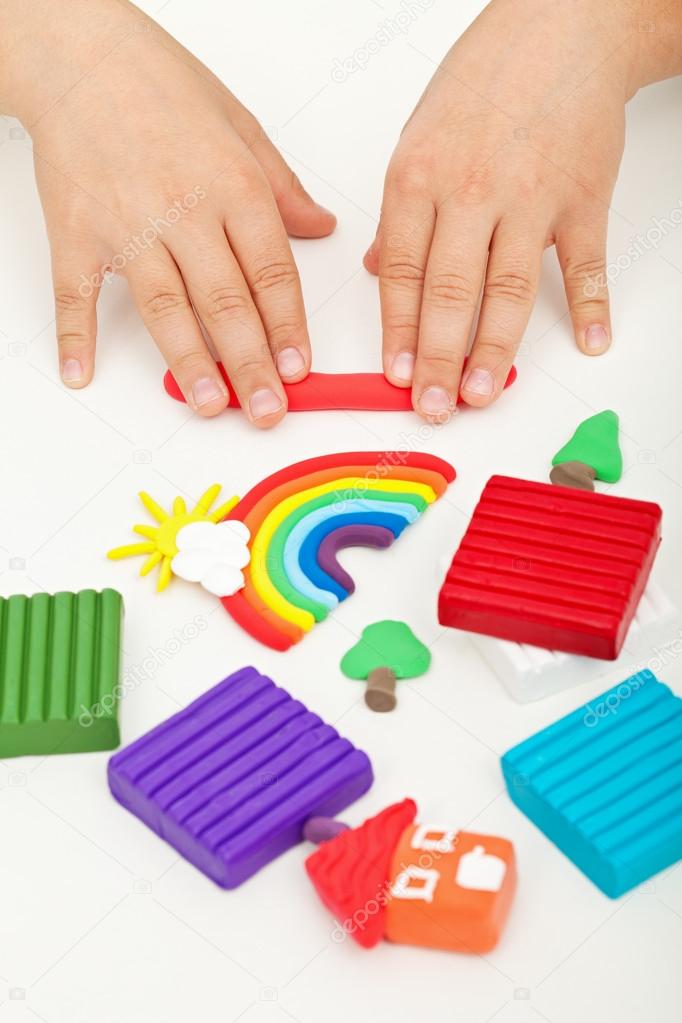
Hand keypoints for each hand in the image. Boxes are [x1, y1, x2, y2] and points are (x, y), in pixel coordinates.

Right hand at [0, 0, 334, 425]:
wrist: (81, 55)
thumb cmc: (162, 86)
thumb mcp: (241, 127)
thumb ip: (281, 187)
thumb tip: (321, 228)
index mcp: (233, 186)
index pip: (272, 272)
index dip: (288, 328)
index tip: (299, 370)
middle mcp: (184, 210)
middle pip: (226, 302)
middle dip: (251, 364)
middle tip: (268, 410)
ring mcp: (127, 225)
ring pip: (165, 307)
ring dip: (190, 362)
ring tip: (211, 405)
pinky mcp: (76, 232)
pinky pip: (76, 291)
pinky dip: (73, 334)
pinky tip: (80, 371)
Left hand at [365, 0, 681, 419]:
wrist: (562, 27)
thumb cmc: (483, 84)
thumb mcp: (418, 138)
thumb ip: (399, 212)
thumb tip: (376, 271)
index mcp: (419, 179)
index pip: (399, 272)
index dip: (395, 331)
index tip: (392, 376)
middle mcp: (470, 192)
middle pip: (449, 292)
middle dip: (436, 358)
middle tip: (431, 406)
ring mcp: (531, 198)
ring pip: (509, 289)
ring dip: (494, 349)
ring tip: (481, 394)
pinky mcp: (583, 199)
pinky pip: (586, 262)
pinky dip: (592, 304)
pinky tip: (589, 341)